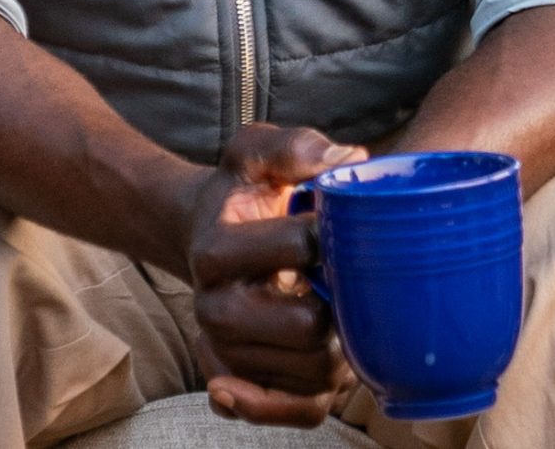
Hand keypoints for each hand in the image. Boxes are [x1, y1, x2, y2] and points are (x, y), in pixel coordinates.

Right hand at [183, 124, 364, 428]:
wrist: (205, 234)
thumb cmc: (242, 194)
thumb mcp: (255, 153)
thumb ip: (294, 145)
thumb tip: (349, 161)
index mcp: (214, 251)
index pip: (299, 249)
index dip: (334, 233)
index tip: (338, 222)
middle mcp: (212, 306)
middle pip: (308, 326)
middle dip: (343, 301)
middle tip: (348, 276)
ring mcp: (227, 349)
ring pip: (314, 371)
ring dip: (344, 344)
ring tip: (343, 308)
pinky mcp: (246, 378)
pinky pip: (296, 409)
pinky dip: (319, 397)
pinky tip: (328, 372)